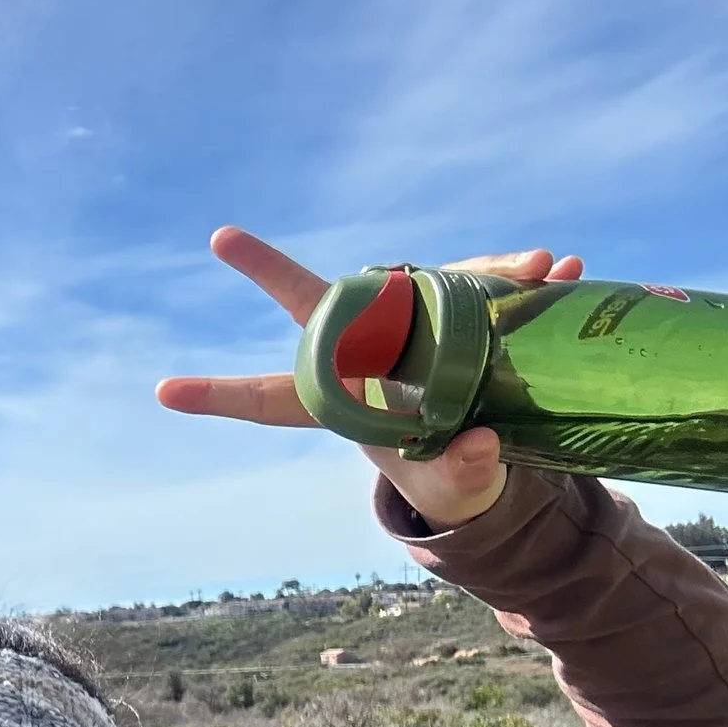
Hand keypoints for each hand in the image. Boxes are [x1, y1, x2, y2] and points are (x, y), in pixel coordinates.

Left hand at [156, 226, 583, 530]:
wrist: (491, 441)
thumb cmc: (452, 473)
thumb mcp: (459, 487)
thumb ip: (462, 475)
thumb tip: (475, 446)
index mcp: (346, 403)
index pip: (276, 398)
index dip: (223, 396)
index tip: (164, 391)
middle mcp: (364, 350)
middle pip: (314, 304)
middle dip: (269, 270)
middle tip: (222, 239)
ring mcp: (403, 322)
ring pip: (407, 285)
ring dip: (468, 273)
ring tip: (538, 267)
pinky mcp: (452, 307)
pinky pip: (480, 281)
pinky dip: (524, 276)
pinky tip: (563, 269)